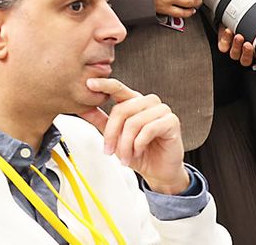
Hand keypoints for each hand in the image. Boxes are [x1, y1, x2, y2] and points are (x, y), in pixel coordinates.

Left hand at [79, 77, 190, 194]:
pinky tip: (138, 151)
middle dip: (112, 134)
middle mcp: (148, 102)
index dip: (104, 84)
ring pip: (134, 122)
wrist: (159, 172)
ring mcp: (162, 110)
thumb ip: (101, 122)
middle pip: (122, 109)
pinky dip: (139, 144)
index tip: (89, 83)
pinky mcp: (171, 121)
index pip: (118, 88)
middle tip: (109, 151)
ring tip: (126, 157)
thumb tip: (84, 108)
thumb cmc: (140, 153)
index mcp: (134, 102)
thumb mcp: (116, 138)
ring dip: (126, 144)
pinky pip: (148, 129)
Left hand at [218, 26, 255, 70]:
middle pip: (246, 61)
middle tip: (249, 45)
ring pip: (235, 54)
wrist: (233, 19)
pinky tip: (228, 32)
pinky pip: (223, 46)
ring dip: (236, 47)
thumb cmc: (252, 25)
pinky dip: (225, 40)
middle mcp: (246, 53)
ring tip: (239, 36)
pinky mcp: (224, 43)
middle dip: (247, 54)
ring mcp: (235, 49)